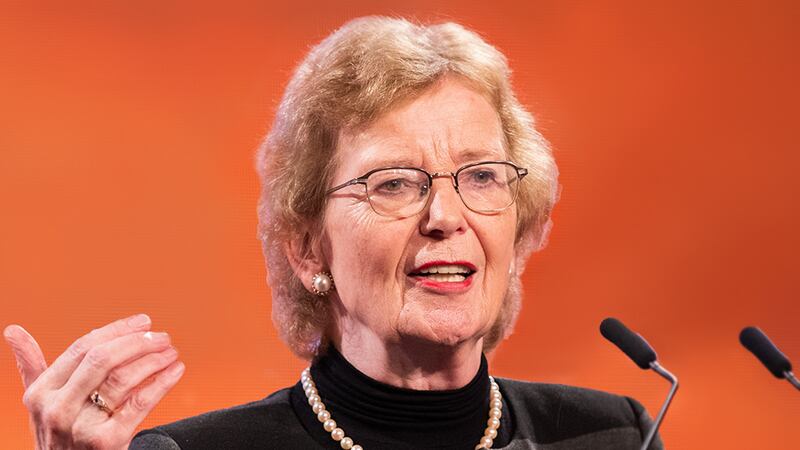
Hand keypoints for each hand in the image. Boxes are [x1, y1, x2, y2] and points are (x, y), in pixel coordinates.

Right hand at [3, 314, 184, 448]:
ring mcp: (81, 427)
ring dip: (154, 360)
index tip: (143, 322)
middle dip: (137, 342)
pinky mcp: (107, 442)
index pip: (82, 348)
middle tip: (162, 336)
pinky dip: (163, 382)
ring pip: (123, 379)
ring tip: (171, 352)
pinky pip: (140, 403)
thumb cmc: (58, 435)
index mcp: (40, 392)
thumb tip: (12, 330)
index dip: (116, 330)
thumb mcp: (40, 404)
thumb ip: (31, 366)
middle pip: (103, 359)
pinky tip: (176, 371)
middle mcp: (57, 408)